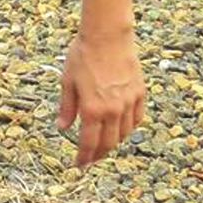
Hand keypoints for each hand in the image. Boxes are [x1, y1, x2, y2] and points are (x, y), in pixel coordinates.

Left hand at [59, 26, 144, 167]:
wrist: (107, 36)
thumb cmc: (83, 56)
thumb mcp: (67, 82)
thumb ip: (67, 108)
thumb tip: (63, 127)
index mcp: (92, 109)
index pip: (89, 143)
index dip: (83, 157)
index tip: (79, 165)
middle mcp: (112, 110)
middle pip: (108, 143)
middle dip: (98, 155)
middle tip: (90, 160)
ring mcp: (128, 103)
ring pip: (124, 134)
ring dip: (113, 143)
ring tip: (103, 144)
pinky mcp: (140, 94)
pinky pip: (137, 119)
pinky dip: (129, 128)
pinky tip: (121, 128)